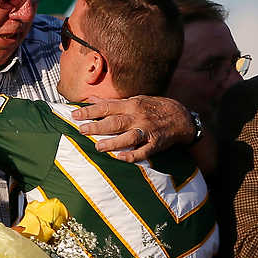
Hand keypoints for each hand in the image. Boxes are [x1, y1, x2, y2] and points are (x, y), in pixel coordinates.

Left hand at [72, 95, 193, 161]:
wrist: (183, 118)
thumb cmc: (154, 108)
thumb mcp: (135, 100)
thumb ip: (112, 103)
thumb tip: (90, 100)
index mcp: (131, 105)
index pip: (107, 107)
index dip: (90, 111)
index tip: (75, 115)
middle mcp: (138, 117)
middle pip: (115, 122)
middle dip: (97, 126)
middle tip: (82, 130)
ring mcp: (148, 130)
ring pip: (128, 137)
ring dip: (113, 142)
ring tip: (98, 147)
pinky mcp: (156, 143)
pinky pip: (143, 151)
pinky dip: (132, 155)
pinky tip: (120, 158)